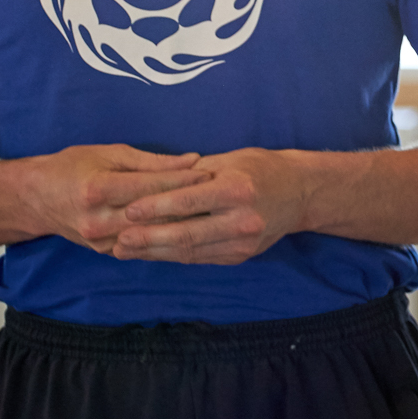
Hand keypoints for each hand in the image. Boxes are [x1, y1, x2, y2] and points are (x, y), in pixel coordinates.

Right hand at [27, 144, 209, 253]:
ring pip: (151, 235)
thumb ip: (152, 161)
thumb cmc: (72, 166)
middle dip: (188, 205)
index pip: (150, 186)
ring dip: (182, 225)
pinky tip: (188, 231)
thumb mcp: (110, 153)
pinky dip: (164, 238)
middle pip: (154, 215)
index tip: (208, 172)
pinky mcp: (104, 252)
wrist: (36, 198)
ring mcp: (101, 241)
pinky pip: (142, 246)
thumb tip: (192, 160)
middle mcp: (99, 219)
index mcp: (99, 189)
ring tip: (210, 215)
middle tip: (218, 197)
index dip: (181, 179)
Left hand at [113, 147, 307, 263]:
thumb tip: (151, 181)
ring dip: (154, 253)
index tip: (128, 211)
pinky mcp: (240, 257)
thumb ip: (192, 173)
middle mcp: (242, 220)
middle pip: (187, 234)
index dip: (156, 208)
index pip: (189, 201)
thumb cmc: (260, 168)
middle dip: (148, 239)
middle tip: (118, 240)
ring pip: (190, 251)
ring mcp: (242, 243)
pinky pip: (200, 258)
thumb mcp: (229, 160)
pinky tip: (151, 253)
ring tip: (124, 250)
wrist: (300, 193)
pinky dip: (172, 256)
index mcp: (237, 189)